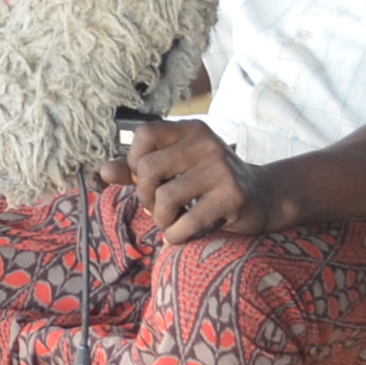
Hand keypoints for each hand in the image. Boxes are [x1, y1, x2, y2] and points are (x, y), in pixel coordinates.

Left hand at [123, 119, 281, 242]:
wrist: (262, 197)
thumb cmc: (207, 182)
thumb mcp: (175, 168)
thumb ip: (138, 168)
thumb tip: (103, 171)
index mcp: (190, 129)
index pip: (145, 134)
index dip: (134, 160)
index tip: (144, 178)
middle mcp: (206, 143)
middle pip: (148, 168)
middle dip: (144, 195)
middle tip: (156, 207)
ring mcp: (222, 168)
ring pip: (164, 197)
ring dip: (160, 219)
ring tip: (170, 222)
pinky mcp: (233, 196)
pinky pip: (187, 222)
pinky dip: (175, 235)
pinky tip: (179, 235)